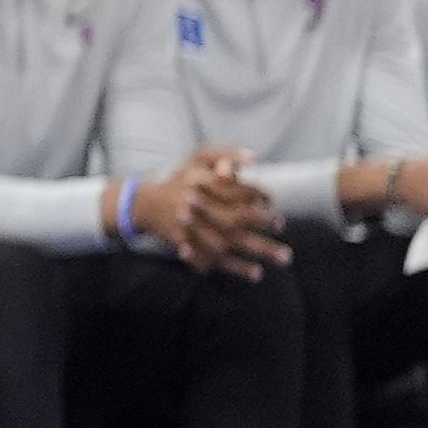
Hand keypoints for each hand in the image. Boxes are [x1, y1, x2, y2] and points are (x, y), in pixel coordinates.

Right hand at [132, 150, 288, 277]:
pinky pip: (217, 259)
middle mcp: (194, 206)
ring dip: (256, 251)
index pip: (233, 187)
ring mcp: (191, 229)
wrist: (145, 205)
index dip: (256, 193)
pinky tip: (256, 273)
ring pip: (228, 242)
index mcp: (198, 181)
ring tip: (282, 258)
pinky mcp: (189, 246)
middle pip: (234, 217)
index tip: (270, 200)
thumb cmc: (179, 179)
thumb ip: (225, 154)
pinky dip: (235, 268)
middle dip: (261, 223)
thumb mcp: (197, 159)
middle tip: (281, 225)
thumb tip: (254, 157)